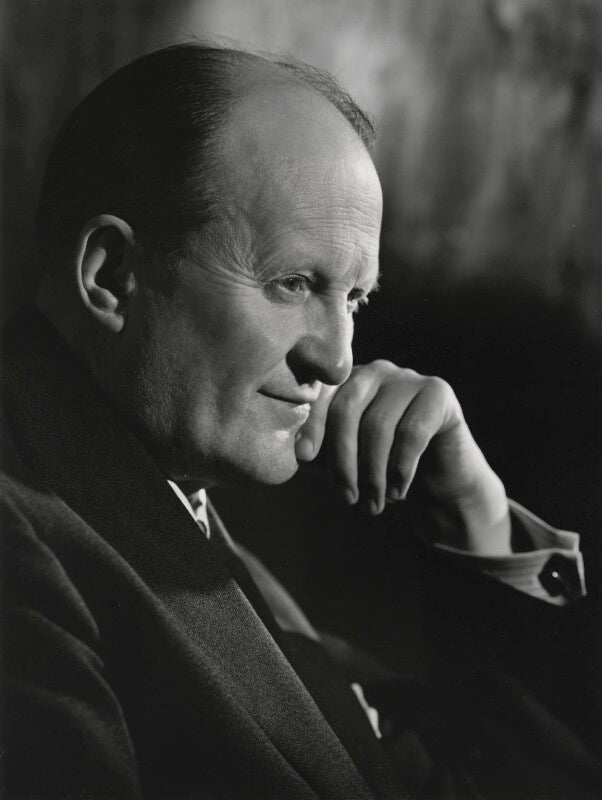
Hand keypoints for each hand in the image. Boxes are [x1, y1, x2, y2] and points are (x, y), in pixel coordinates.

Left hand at [295, 361, 510, 555]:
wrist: (435, 483)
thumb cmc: (376, 470)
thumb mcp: (338, 462)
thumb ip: (313, 451)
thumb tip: (290, 450)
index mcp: (343, 382)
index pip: (320, 394)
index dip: (311, 424)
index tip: (304, 457)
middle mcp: (373, 371)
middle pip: (347, 408)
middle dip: (342, 459)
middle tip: (347, 499)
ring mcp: (407, 377)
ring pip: (379, 424)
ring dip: (372, 473)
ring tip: (373, 505)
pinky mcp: (438, 393)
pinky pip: (412, 431)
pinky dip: (401, 469)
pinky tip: (398, 492)